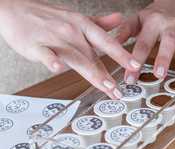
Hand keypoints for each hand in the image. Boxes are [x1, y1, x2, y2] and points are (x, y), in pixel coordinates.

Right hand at [0, 0, 141, 98]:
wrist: (16, 10)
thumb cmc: (49, 17)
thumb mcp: (78, 17)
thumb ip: (100, 22)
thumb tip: (120, 19)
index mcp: (83, 26)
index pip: (106, 42)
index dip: (122, 55)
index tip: (135, 66)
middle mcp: (72, 32)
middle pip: (92, 55)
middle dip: (108, 73)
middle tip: (119, 89)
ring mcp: (55, 39)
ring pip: (75, 58)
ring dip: (91, 72)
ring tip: (104, 86)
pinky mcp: (37, 46)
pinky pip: (45, 53)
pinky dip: (51, 60)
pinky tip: (56, 68)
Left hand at [117, 0, 174, 82]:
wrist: (173, 1)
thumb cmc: (152, 16)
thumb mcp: (136, 21)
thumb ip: (124, 32)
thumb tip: (109, 46)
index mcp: (152, 22)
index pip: (142, 43)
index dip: (136, 59)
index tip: (130, 76)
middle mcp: (169, 24)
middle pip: (167, 41)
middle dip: (163, 57)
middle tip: (158, 74)